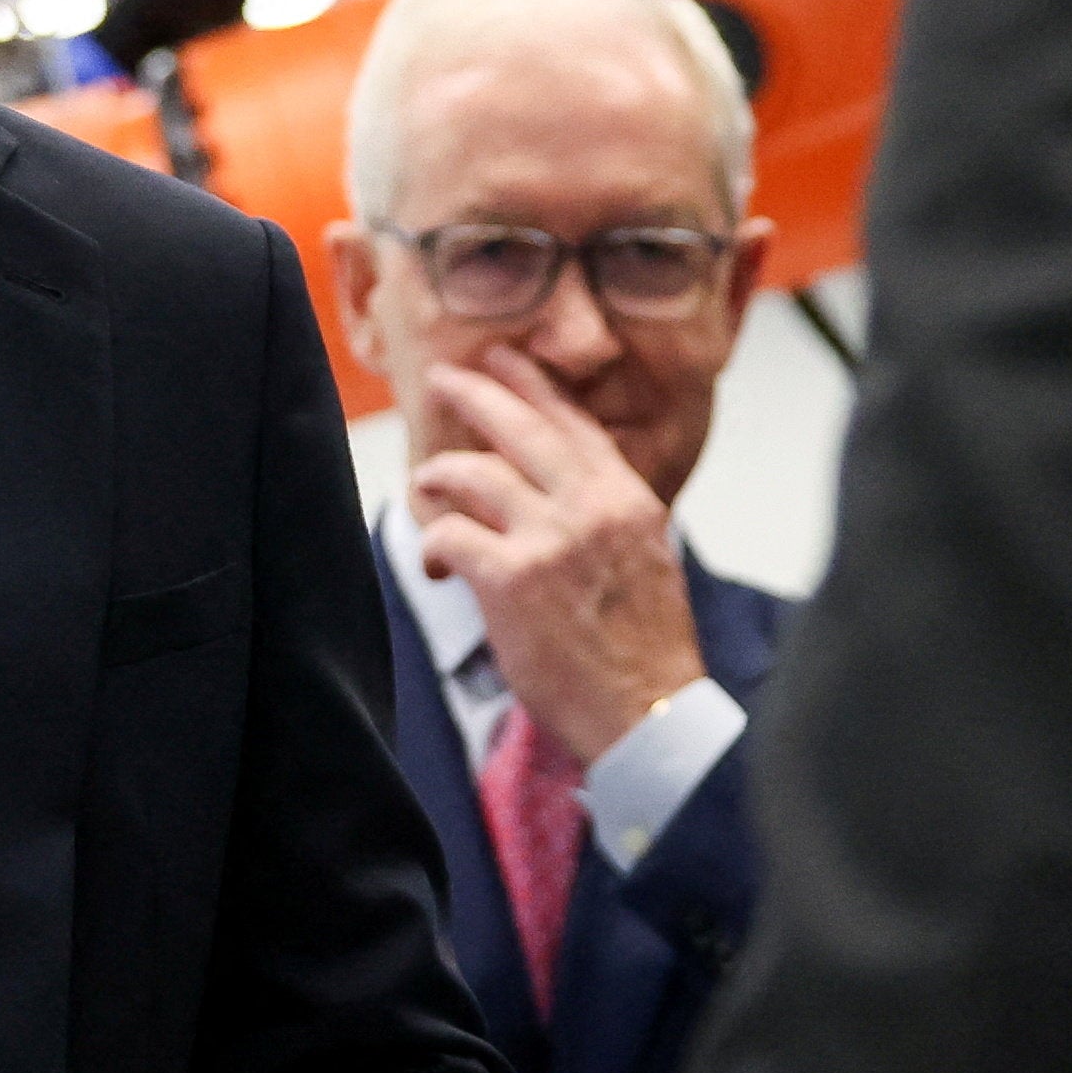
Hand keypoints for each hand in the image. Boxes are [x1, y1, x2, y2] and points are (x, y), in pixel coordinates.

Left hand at [410, 355, 708, 764]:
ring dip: (436, 477)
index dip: (532, 385)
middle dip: (473, 395)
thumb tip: (552, 494)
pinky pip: (450, 535)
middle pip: (518, 427)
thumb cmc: (645, 649)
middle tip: (443, 379)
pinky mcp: (511, 580)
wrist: (648, 712)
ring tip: (423, 484)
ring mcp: (549, 539)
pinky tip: (433, 565)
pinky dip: (433, 545)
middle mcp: (590, 507)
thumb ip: (604, 517)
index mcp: (627, 499)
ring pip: (471, 474)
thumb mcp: (645, 559)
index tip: (504, 359)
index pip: (573, 422)